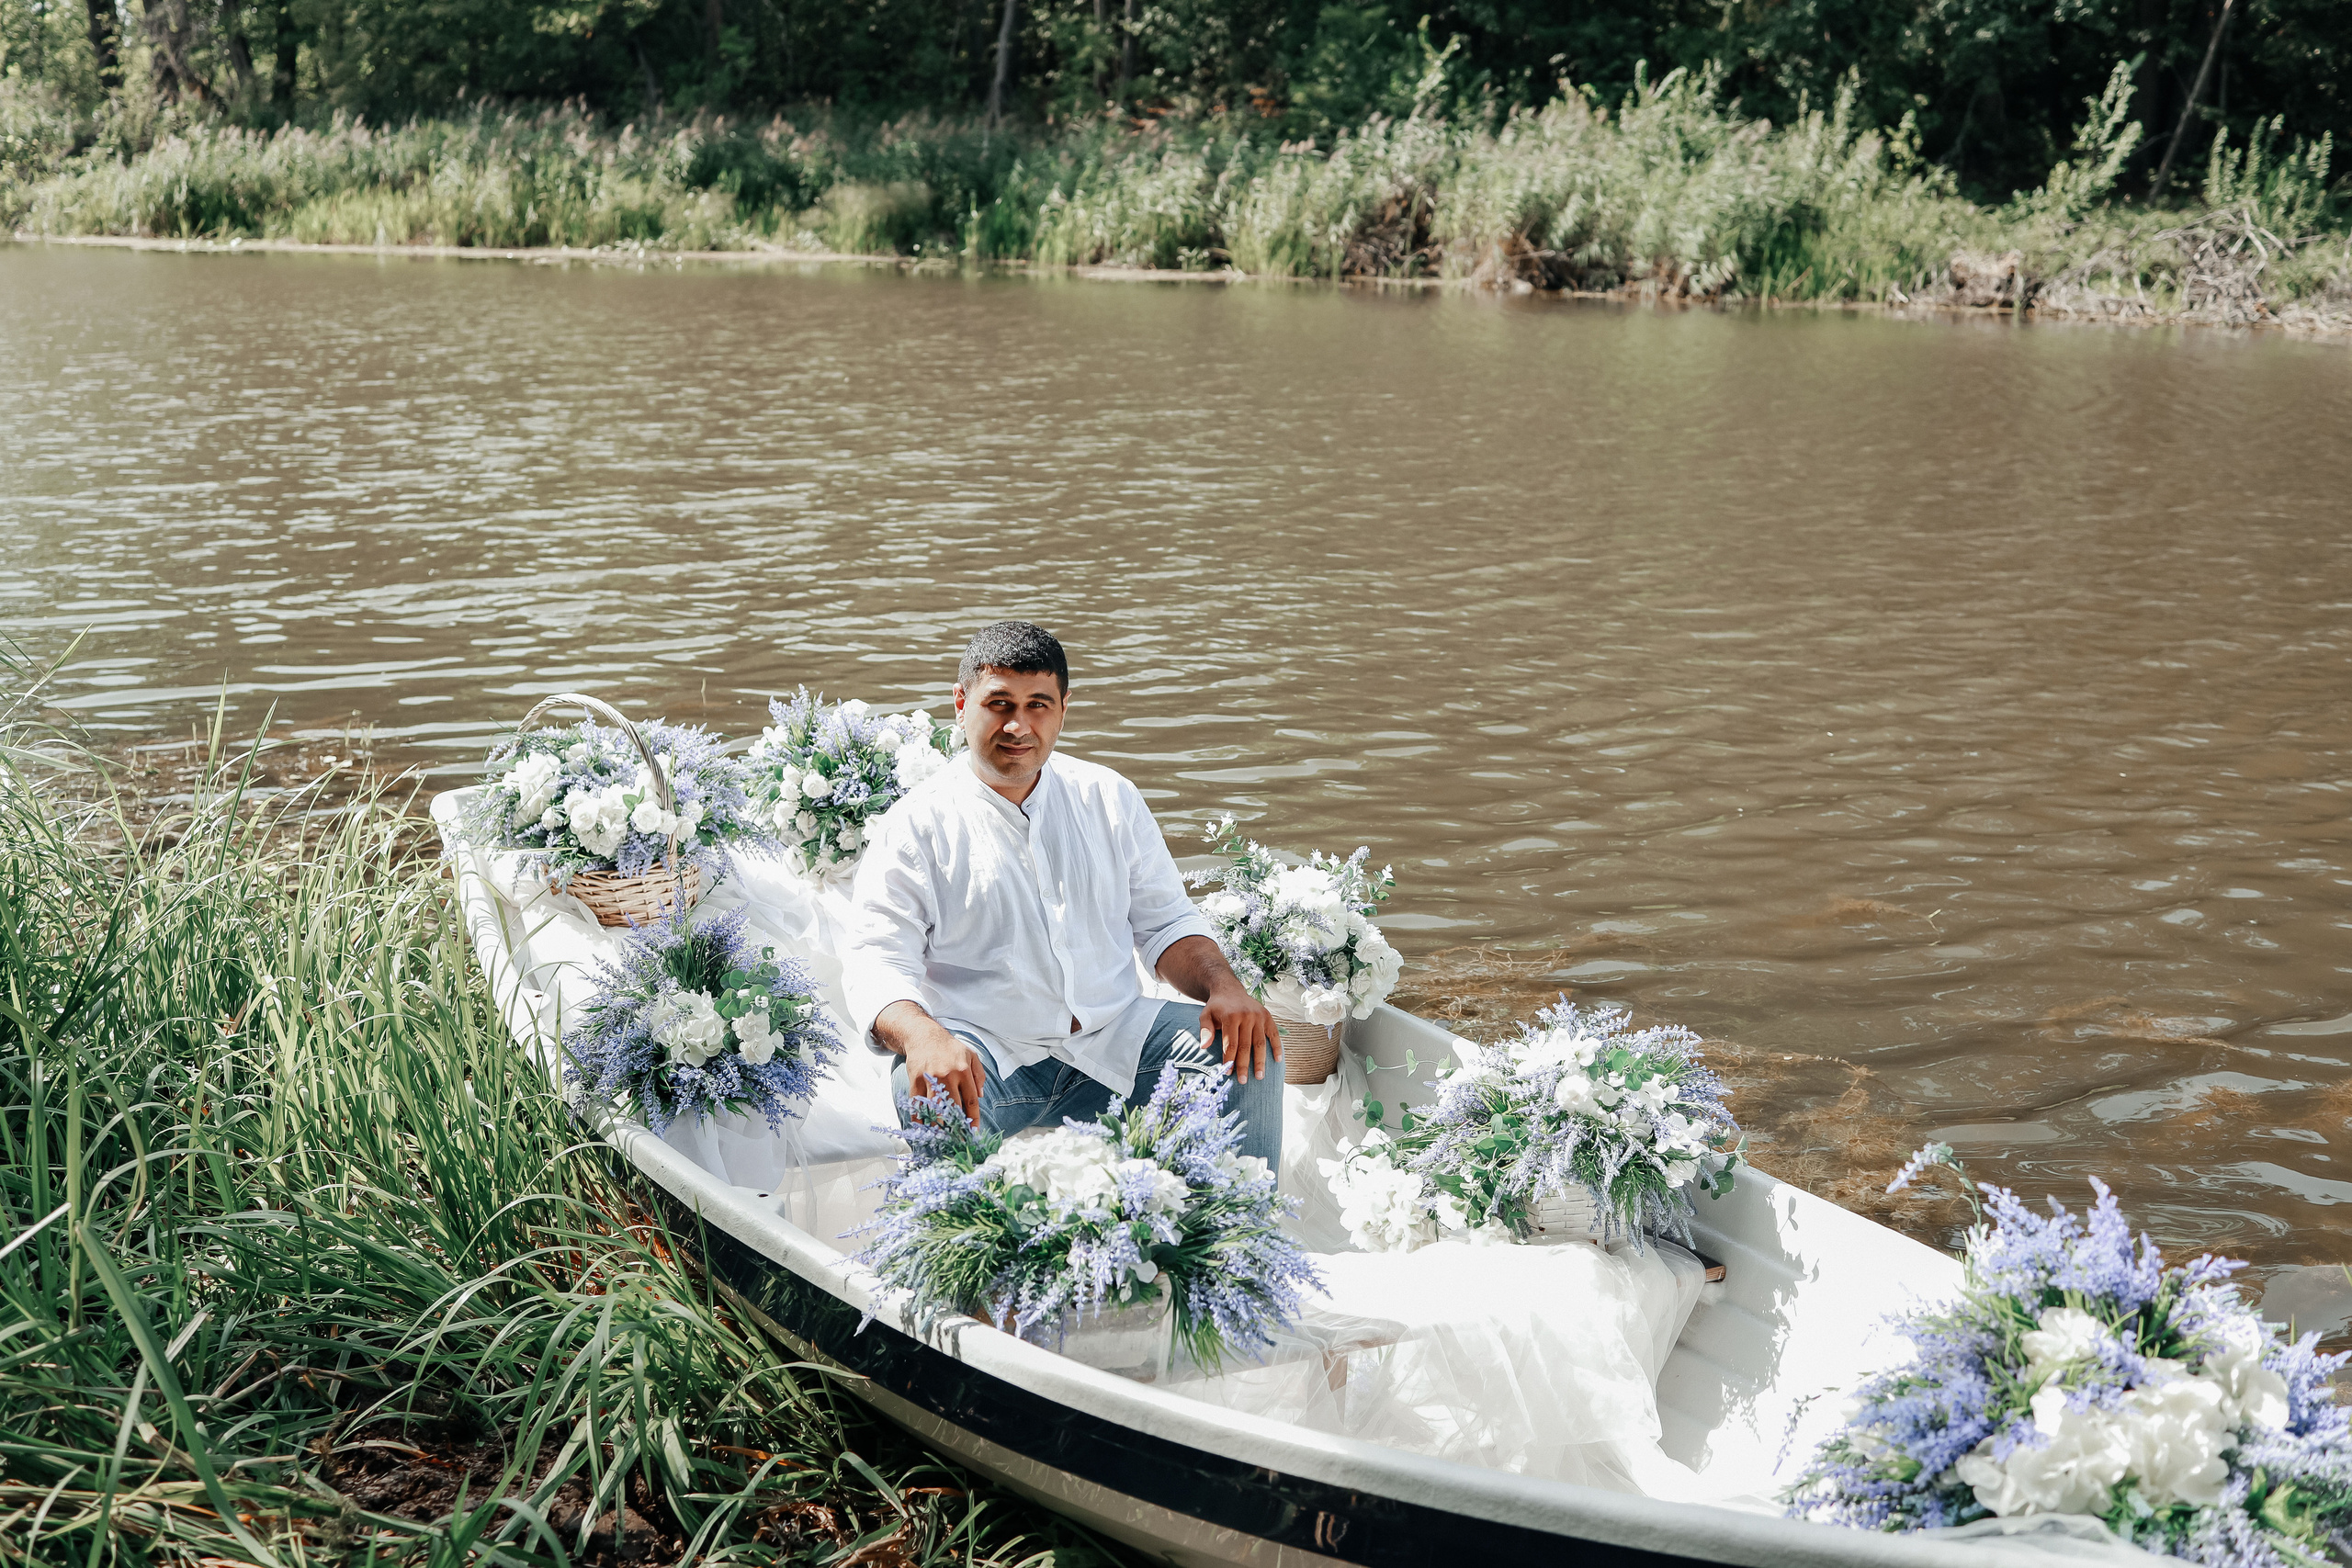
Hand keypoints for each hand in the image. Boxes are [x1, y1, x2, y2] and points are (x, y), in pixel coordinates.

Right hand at [878, 1001, 985, 1126]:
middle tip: (958, 1138)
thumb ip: (979, 1075)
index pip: (971, 1100)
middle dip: (956, 1125)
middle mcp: (948, 1075)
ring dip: (938, 1123)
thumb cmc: (950, 1048)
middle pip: (953, 1106)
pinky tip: (921, 1127)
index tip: (973, 1131)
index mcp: (964, 1071)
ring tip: (941, 1136)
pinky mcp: (916, 1079)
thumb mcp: (971, 1055)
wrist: (925, 1036)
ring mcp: (931, 1077)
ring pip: (935, 1106)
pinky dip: (919, 1116)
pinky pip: (918, 1102)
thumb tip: (981, 1096)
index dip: (973, 1118)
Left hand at [1200, 980, 1279, 1083]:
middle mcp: (1246, 1015)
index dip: (1229, 1059)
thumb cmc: (1216, 1007)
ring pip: (1260, 1043)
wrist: (1229, 990)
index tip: (1227, 1073)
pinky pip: (1274, 1034)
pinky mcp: (1267, 1016)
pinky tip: (1277, 1060)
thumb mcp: (1205, 1015)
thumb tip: (1204, 1047)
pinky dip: (1277, 1047)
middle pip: (1246, 1045)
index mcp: (1231, 1016)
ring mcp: (1259, 1016)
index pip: (1230, 1043)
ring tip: (1260, 1076)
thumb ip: (1205, 1030)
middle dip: (1244, 1065)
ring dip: (1260, 1061)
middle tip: (1243, 1081)